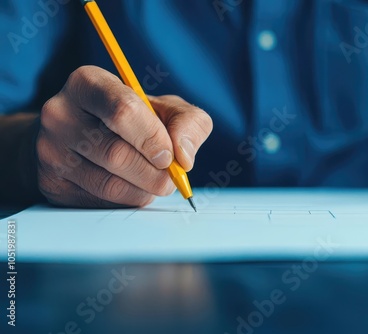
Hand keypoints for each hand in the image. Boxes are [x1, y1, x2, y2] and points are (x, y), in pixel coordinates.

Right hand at [37, 66, 211, 207]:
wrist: (80, 139)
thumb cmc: (132, 121)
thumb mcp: (165, 108)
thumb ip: (188, 122)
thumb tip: (184, 157)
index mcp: (88, 83)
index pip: (123, 111)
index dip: (154, 139)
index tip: (170, 155)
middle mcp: (60, 114)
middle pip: (117, 154)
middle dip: (155, 173)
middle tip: (169, 178)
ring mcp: (50, 151)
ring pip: (110, 184)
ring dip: (144, 191)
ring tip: (154, 183)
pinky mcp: (52, 184)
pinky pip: (100, 202)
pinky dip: (127, 201)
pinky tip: (131, 188)